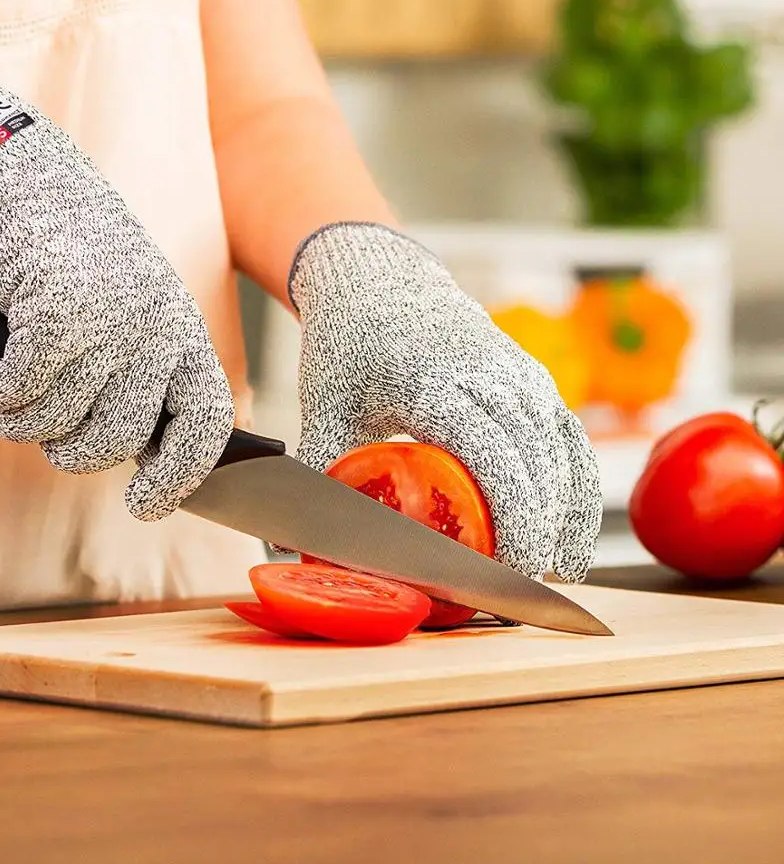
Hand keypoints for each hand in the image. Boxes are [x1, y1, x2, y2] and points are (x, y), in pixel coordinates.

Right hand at [0, 69, 234, 520]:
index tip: (145, 506)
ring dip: (15, 420)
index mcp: (181, 330)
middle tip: (43, 433)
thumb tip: (135, 455)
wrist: (19, 175)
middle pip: (117, 440)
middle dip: (71, 453)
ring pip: (56, 423)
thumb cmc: (68, 255)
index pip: (207, 422)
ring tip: (0, 393)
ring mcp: (107, 319)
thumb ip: (136, 373)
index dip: (181, 475)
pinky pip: (14, 392)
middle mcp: (155, 326)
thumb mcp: (125, 308)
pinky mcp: (53, 310)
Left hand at [288, 222, 602, 582]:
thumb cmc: (347, 345)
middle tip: (519, 586)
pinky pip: (567, 434)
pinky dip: (575, 483)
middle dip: (538, 530)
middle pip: (536, 463)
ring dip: (565, 511)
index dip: (514, 521)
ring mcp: (518, 371)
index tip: (510, 570)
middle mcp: (490, 375)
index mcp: (436, 385)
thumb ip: (318, 473)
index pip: (495, 460)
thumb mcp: (324, 405)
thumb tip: (289, 543)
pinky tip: (569, 527)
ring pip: (562, 450)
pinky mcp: (530, 374)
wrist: (377, 277)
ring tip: (555, 568)